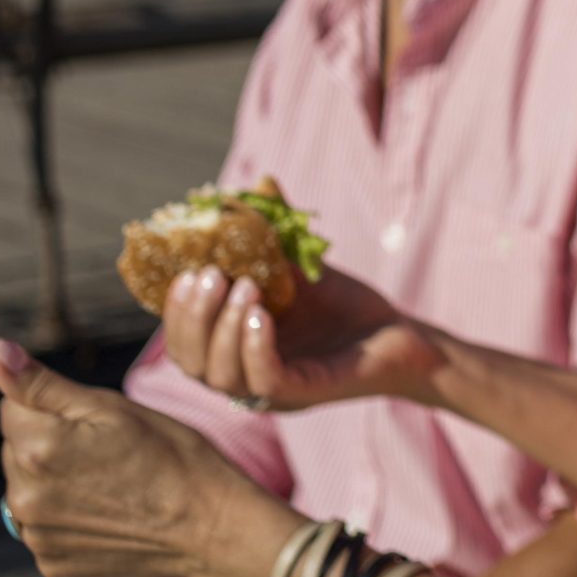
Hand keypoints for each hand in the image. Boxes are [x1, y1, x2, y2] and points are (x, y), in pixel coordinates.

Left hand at [0, 341, 294, 576]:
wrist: (211, 527)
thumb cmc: (173, 457)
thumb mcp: (115, 408)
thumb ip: (43, 385)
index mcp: (38, 447)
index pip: (11, 410)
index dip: (55, 410)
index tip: (97, 425)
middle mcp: (24, 496)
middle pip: (17, 451)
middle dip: (51, 445)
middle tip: (110, 454)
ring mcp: (37, 535)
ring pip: (28, 490)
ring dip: (55, 483)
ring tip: (111, 486)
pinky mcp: (52, 563)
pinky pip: (44, 527)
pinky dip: (67, 519)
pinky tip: (107, 514)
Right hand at [158, 266, 444, 411]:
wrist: (401, 333)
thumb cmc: (346, 307)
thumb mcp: (301, 269)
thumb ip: (273, 238)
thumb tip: (262, 182)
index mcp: (233, 353)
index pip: (183, 346)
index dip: (176, 312)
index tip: (186, 272)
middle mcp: (246, 379)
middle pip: (192, 364)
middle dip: (193, 317)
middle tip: (210, 275)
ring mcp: (274, 393)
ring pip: (222, 376)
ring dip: (224, 328)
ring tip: (245, 286)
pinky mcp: (305, 394)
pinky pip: (265, 382)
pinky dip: (255, 349)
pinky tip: (264, 316)